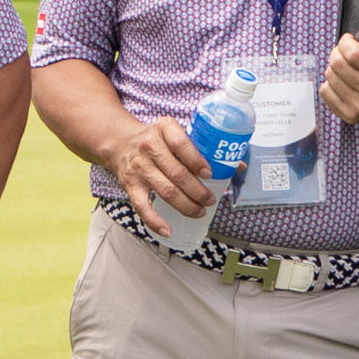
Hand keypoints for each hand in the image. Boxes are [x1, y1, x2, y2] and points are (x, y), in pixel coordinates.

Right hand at [103, 111, 220, 234]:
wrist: (121, 144)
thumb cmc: (158, 140)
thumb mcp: (176, 133)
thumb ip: (204, 147)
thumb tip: (238, 166)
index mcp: (164, 129)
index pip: (181, 144)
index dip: (197, 161)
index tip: (210, 174)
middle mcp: (149, 147)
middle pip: (177, 173)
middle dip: (197, 190)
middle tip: (210, 200)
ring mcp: (139, 167)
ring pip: (165, 190)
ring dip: (186, 205)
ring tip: (200, 211)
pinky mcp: (130, 185)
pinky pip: (142, 206)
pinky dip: (155, 221)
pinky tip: (168, 230)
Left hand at [322, 0, 358, 119]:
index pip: (352, 54)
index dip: (347, 42)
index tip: (353, 41)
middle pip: (338, 64)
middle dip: (339, 53)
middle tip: (351, 53)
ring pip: (330, 77)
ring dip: (336, 68)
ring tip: (351, 68)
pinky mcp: (351, 116)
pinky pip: (325, 92)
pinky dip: (331, 83)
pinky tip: (346, 81)